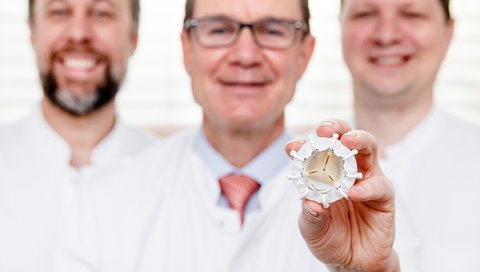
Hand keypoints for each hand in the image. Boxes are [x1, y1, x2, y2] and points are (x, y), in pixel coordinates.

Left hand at [286, 120, 398, 271]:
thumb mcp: (312, 229)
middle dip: (335, 129)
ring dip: (358, 141)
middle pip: (345, 139)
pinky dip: (366, 187)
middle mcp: (346, 171)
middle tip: (325, 130)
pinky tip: (354, 193)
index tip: (292, 146)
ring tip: (347, 142)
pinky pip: (379, 185)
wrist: (352, 263)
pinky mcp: (383, 196)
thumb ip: (310, 215)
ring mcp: (366, 180)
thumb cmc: (329, 239)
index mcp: (324, 174)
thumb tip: (310, 202)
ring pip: (368, 149)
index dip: (303, 146)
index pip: (314, 152)